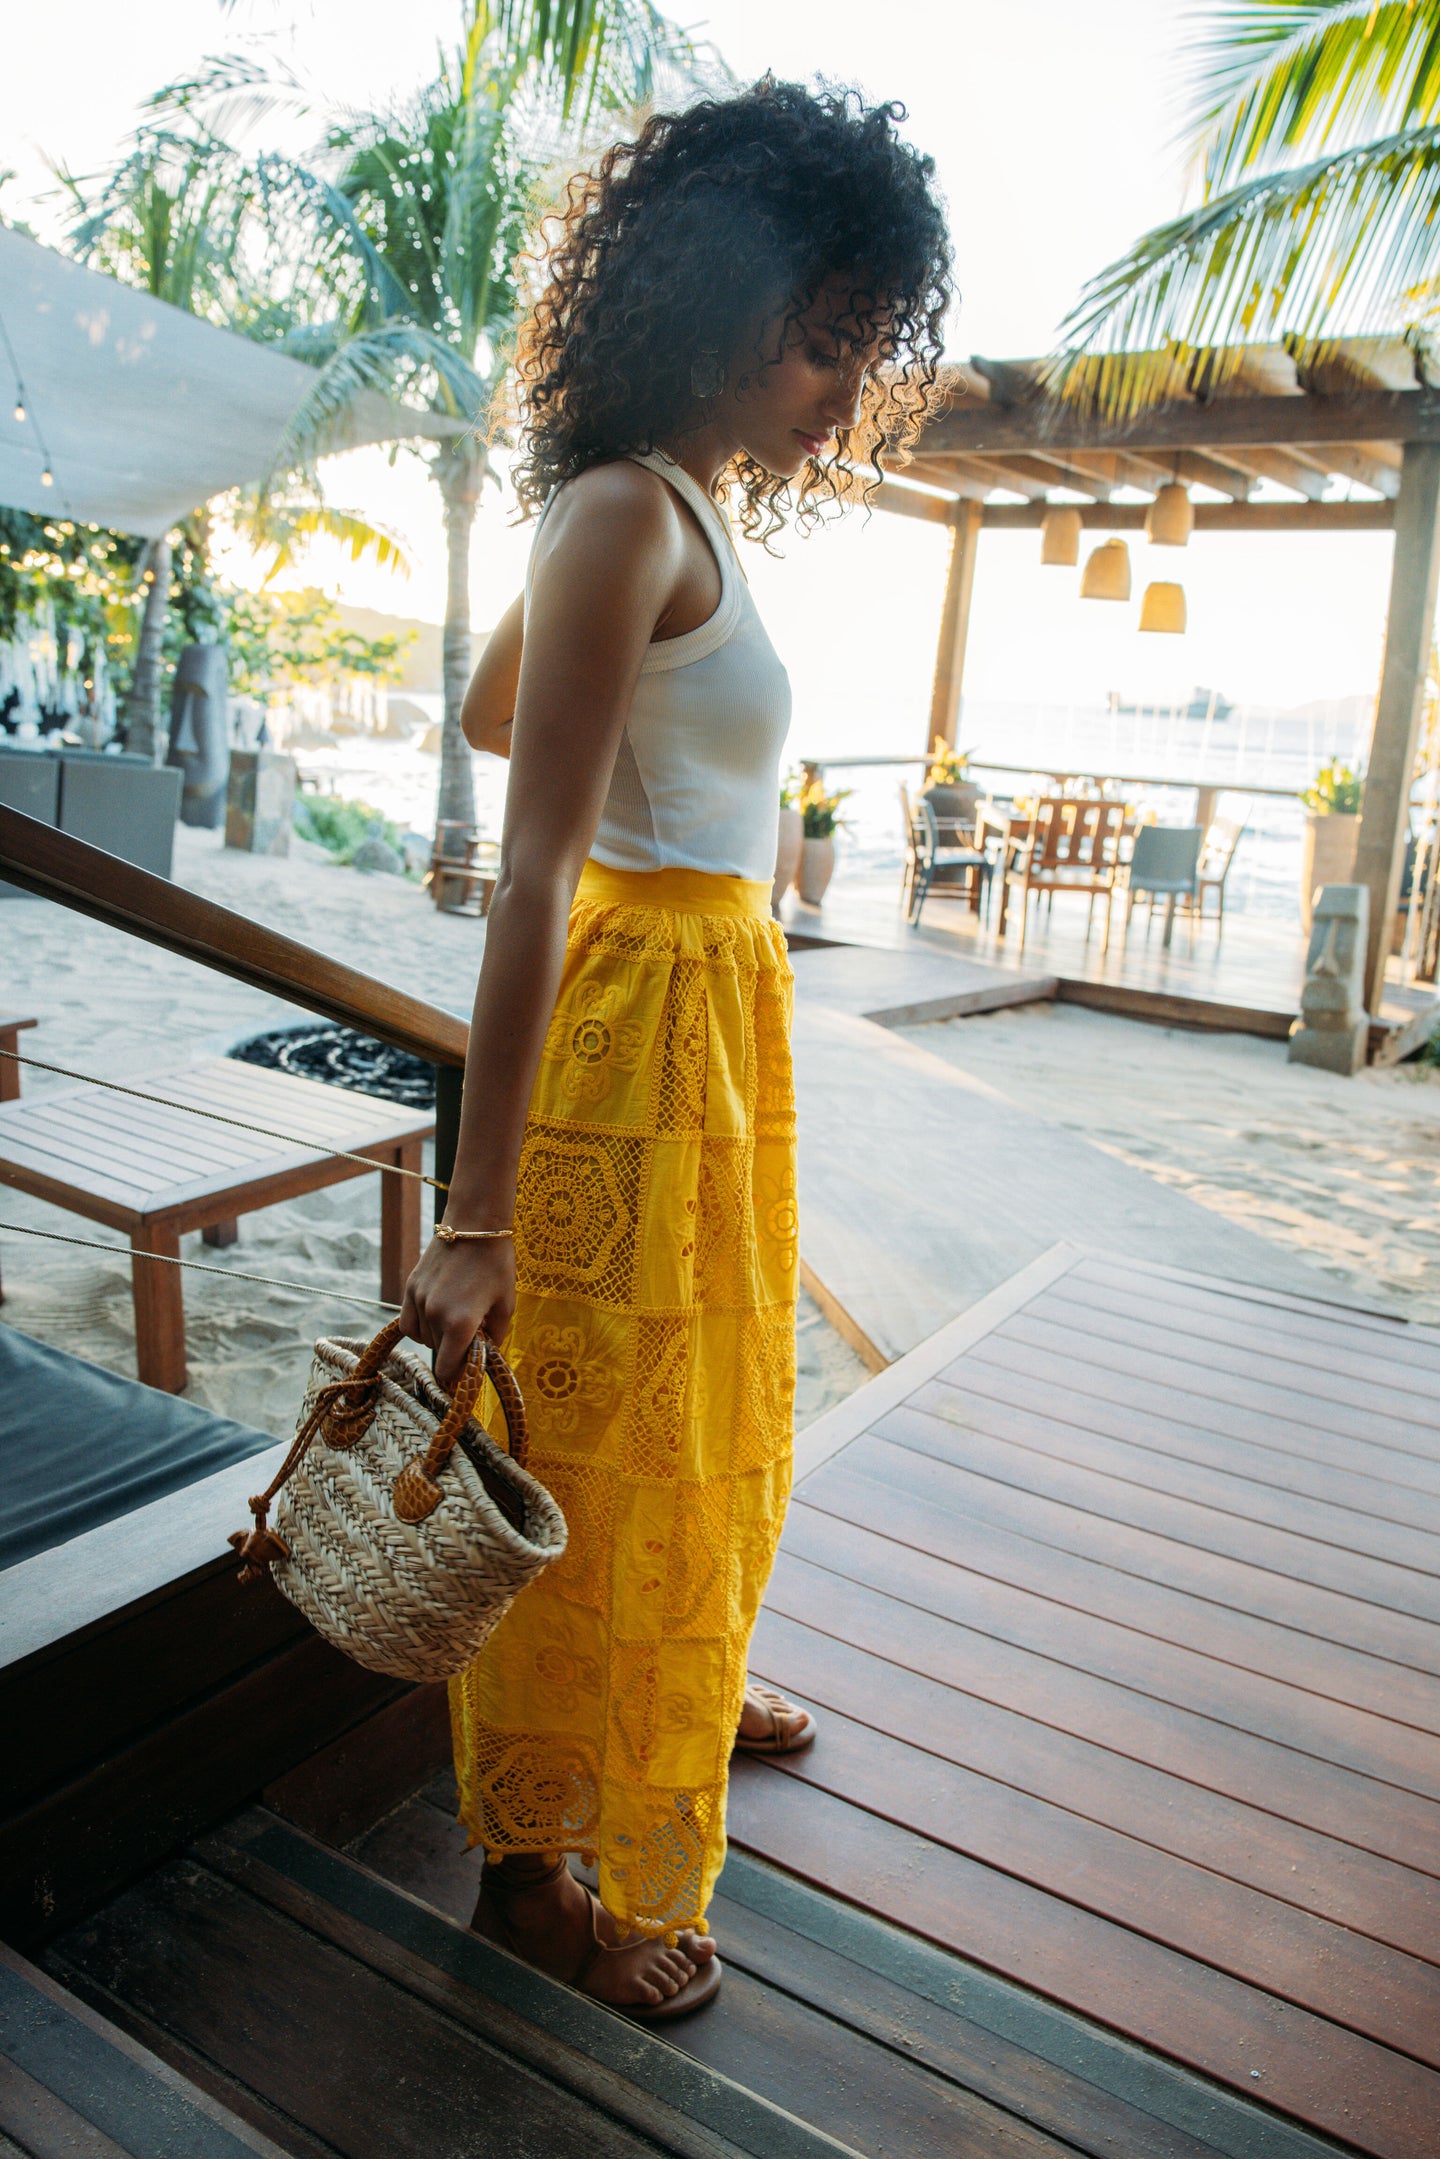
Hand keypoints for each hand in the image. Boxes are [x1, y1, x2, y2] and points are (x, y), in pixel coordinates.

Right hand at [399, 1234, 516, 1393]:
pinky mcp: (410, 1288)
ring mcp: (419, 1300)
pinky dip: (421, 1326)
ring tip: (456, 1318)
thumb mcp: (505, 1305)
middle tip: (472, 1332)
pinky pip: (408, 1323)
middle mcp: (435, 1315)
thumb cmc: (496, 1265)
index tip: (468, 1367)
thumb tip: (484, 1357)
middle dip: (454, 1349)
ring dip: (438, 1338)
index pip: (448, 1369)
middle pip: (438, 1353)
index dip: (458, 1374)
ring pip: (423, 1339)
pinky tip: (436, 1316)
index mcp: (460, 1323)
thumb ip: (495, 1337)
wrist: (475, 1225)